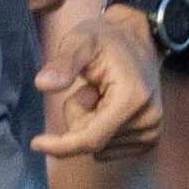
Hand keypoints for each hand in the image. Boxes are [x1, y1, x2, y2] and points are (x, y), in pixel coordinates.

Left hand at [32, 0, 161, 160]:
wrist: (137, 39)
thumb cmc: (106, 39)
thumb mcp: (80, 41)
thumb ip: (63, 63)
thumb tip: (42, 84)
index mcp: (133, 99)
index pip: (91, 139)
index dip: (62, 145)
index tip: (36, 143)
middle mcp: (149, 120)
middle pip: (92, 142)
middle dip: (79, 118)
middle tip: (88, 88)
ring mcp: (152, 131)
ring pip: (100, 148)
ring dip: (90, 123)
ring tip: (102, 94)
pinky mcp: (150, 138)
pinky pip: (109, 149)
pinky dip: (101, 131)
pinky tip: (109, 106)